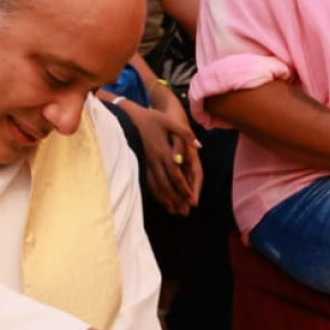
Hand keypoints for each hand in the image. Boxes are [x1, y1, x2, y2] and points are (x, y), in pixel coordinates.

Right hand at [121, 99, 201, 215]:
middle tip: (184, 212)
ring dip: (166, 200)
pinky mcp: (142, 163)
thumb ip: (185, 134)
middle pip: (167, 185)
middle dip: (176, 199)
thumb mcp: (170, 121)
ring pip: (157, 186)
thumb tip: (198, 146)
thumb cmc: (152, 118)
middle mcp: (156, 161)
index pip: (176, 176)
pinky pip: (149, 181)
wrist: (130, 117)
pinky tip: (160, 199)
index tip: (191, 200)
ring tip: (174, 211)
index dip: (184, 189)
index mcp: (164, 153)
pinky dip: (155, 192)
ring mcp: (147, 163)